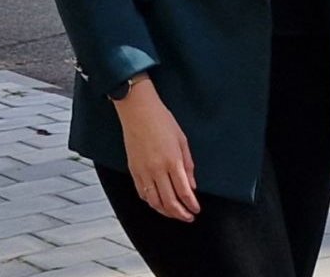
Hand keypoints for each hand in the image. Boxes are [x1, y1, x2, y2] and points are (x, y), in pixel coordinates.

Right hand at [112, 76, 200, 221]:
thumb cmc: (163, 122)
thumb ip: (188, 165)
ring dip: (165, 212)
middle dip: (180, 213)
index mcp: (172, 162)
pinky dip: (151, 202)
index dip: (191, 204)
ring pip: (154, 201)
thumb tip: (191, 186)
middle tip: (188, 217)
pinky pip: (142, 193)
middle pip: (169, 201)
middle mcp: (157, 170)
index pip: (183, 192)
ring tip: (175, 214)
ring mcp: (143, 172)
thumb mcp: (182, 141)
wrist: (139, 112)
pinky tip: (158, 204)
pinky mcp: (133, 171)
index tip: (196, 210)